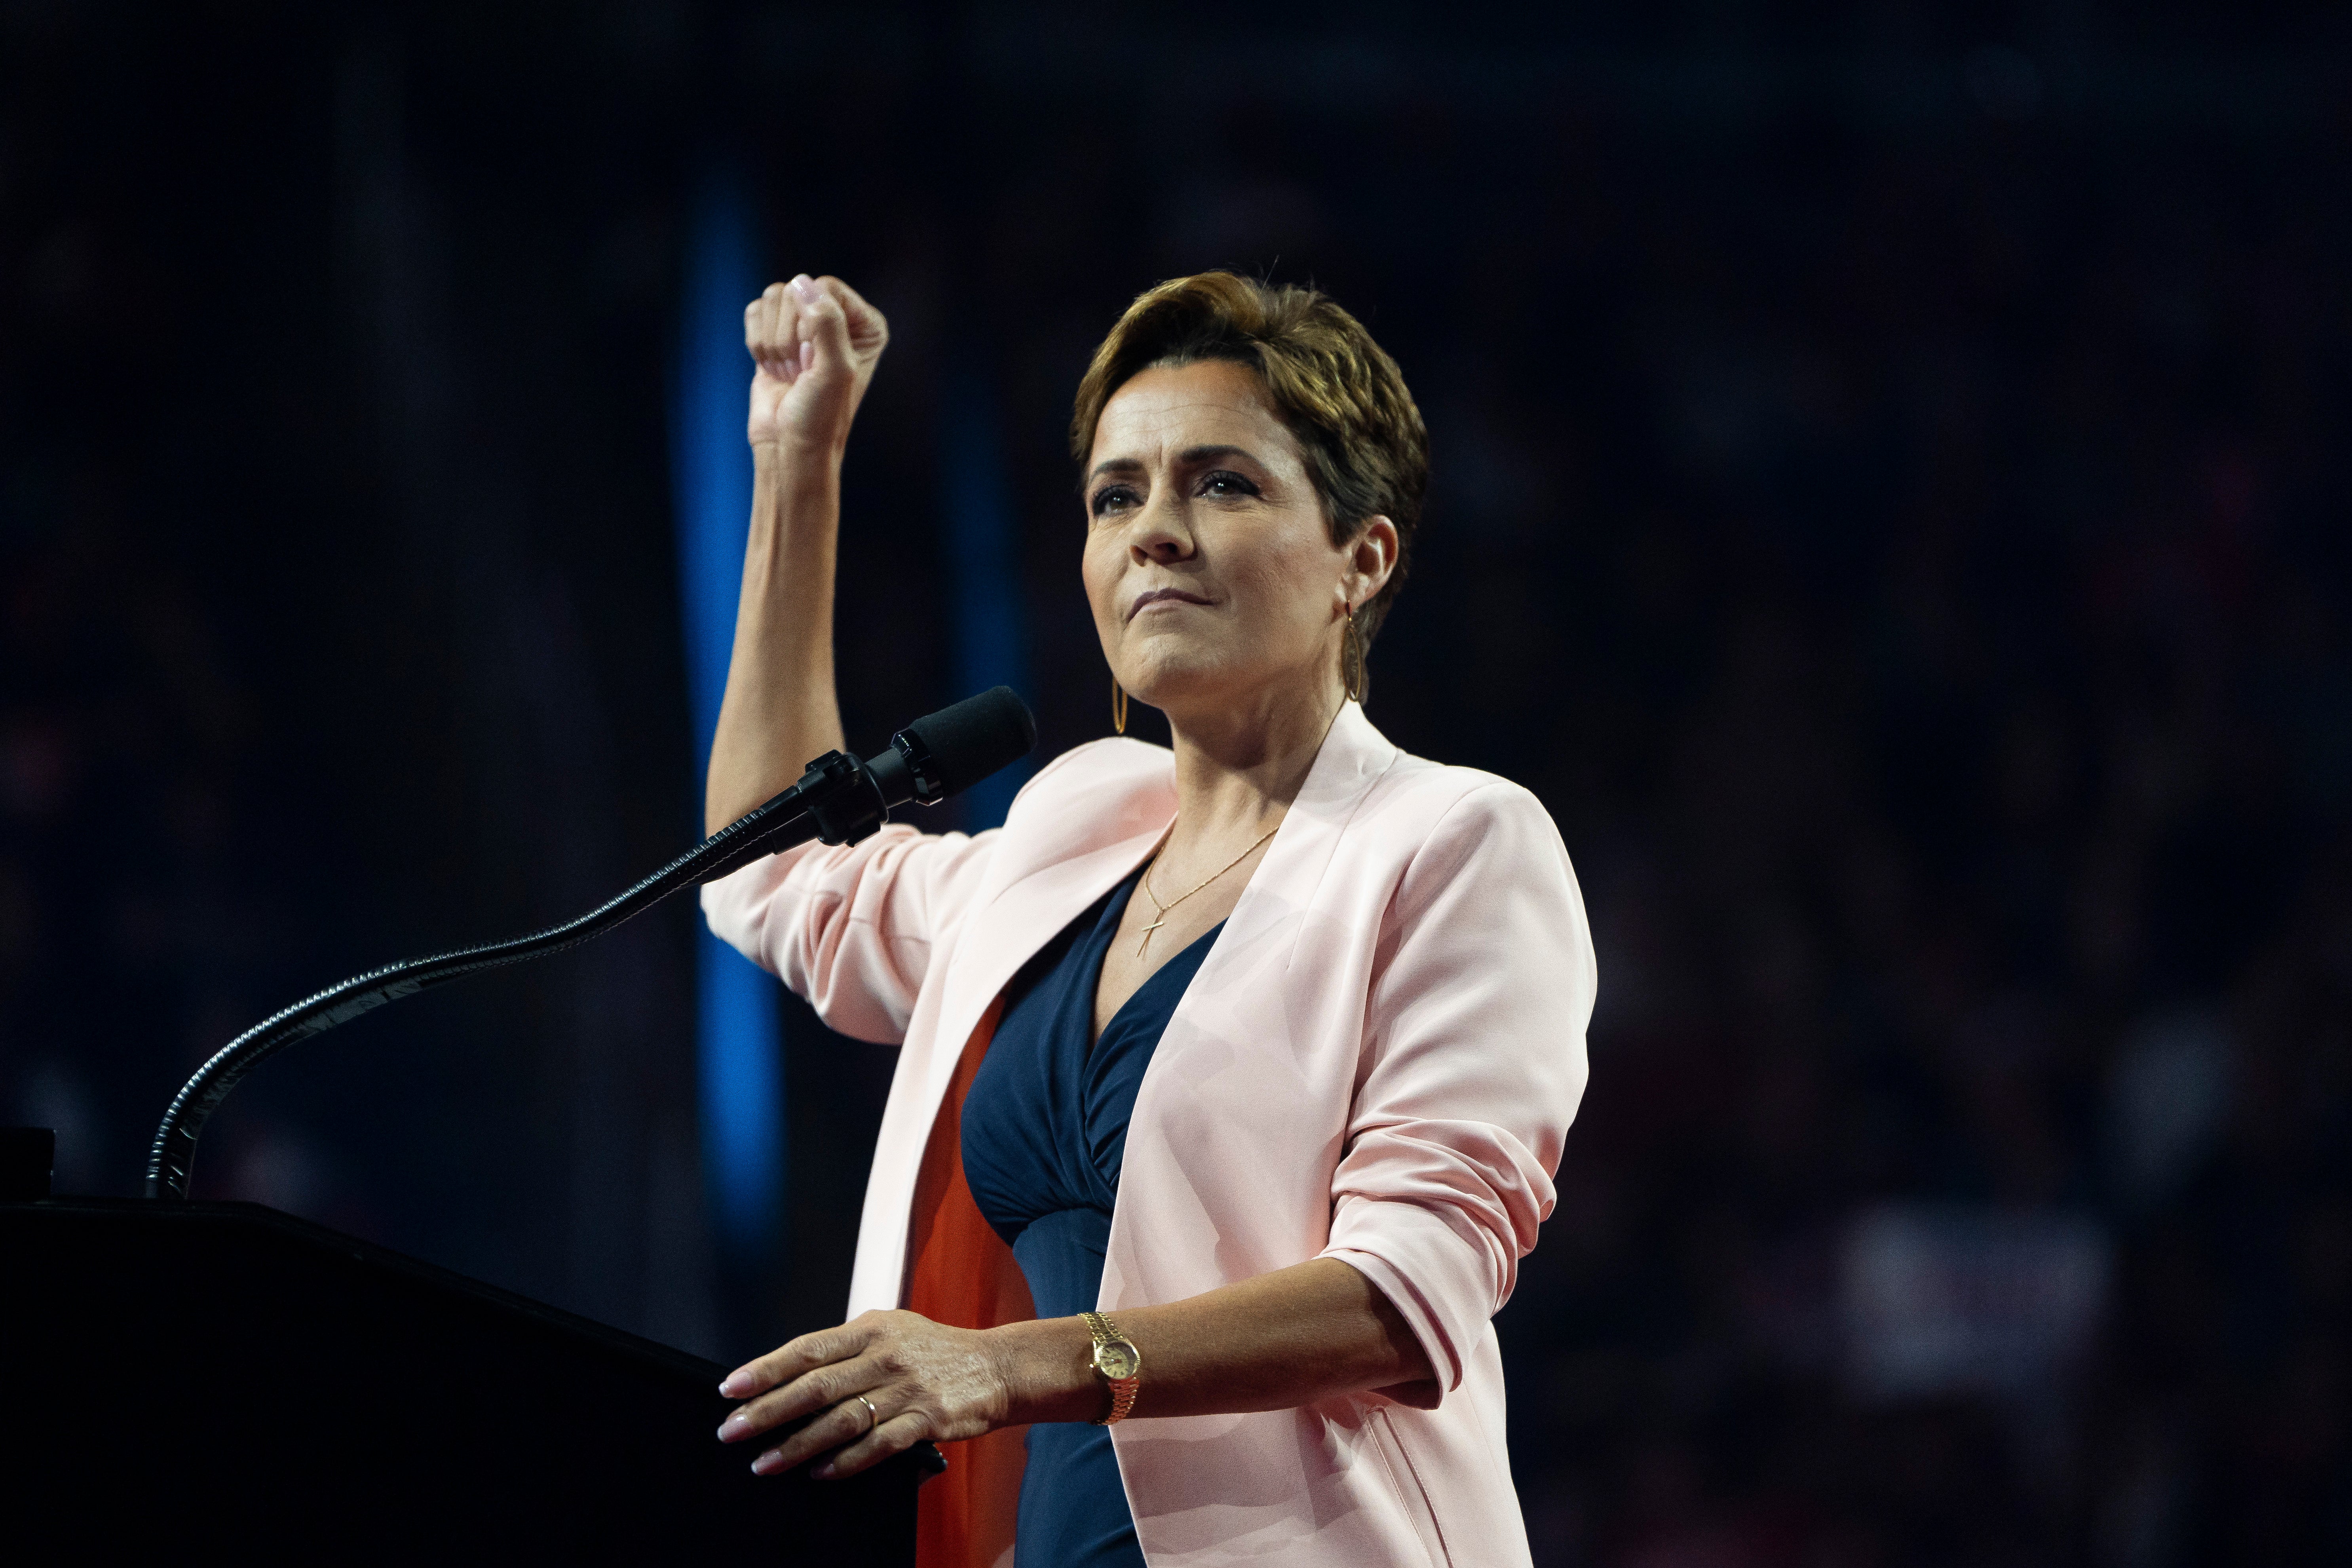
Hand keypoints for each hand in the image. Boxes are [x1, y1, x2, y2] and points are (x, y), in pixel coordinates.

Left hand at [716, 1309, 1013, 1478]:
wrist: (997, 1367)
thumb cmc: (935, 1351)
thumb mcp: (892, 1331)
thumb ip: (847, 1349)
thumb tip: (791, 1376)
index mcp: (871, 1329)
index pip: (807, 1348)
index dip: (766, 1369)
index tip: (731, 1389)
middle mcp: (886, 1355)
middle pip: (815, 1386)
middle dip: (768, 1412)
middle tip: (732, 1431)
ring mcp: (906, 1389)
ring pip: (840, 1421)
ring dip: (797, 1446)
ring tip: (764, 1462)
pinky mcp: (926, 1420)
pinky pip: (877, 1445)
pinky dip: (844, 1462)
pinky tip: (819, 1473)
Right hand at [744, 273, 888, 455]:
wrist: (787, 446)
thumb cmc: (819, 416)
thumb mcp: (835, 370)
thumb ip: (826, 323)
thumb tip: (801, 284)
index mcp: (865, 325)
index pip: (827, 287)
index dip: (812, 321)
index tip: (814, 359)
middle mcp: (837, 319)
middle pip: (797, 290)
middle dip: (790, 335)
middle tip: (801, 370)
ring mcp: (803, 324)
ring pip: (773, 297)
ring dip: (773, 341)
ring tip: (789, 371)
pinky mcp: (774, 333)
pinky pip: (755, 311)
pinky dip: (757, 342)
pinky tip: (772, 367)